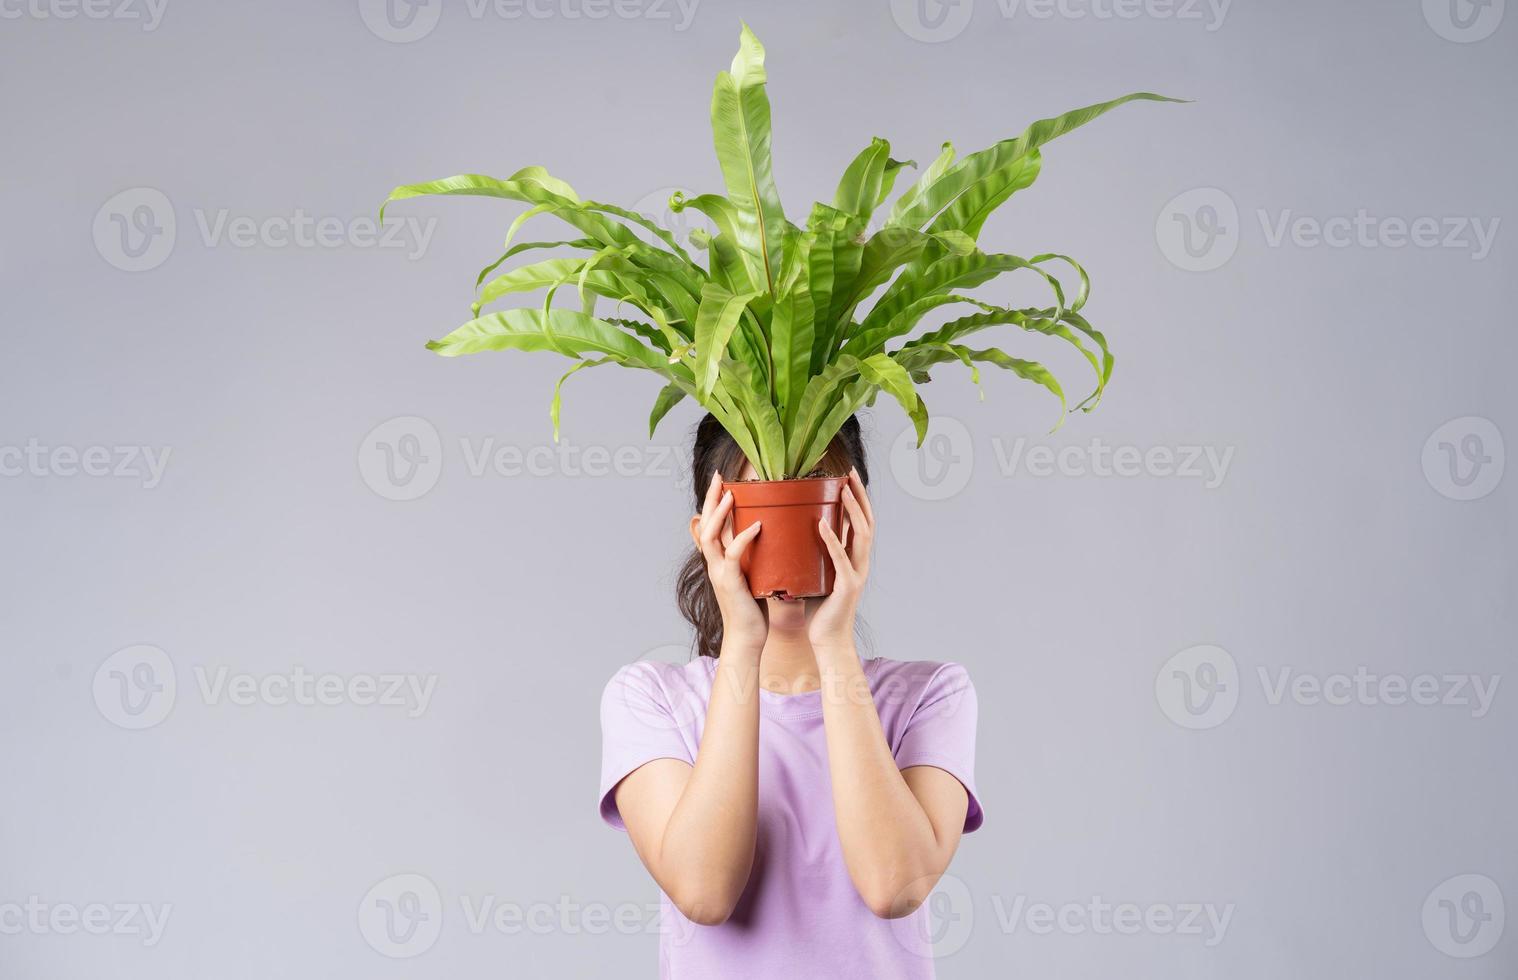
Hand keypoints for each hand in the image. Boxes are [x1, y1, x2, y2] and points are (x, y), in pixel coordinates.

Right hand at [696, 472, 767, 653]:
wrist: (748, 637)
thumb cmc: (754, 608)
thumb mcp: (753, 575)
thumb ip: (754, 556)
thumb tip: (768, 535)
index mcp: (719, 559)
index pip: (710, 524)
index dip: (712, 501)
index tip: (721, 480)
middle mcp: (714, 563)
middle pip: (705, 523)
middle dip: (711, 498)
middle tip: (719, 476)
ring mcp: (719, 572)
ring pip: (711, 536)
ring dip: (720, 513)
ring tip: (731, 494)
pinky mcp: (730, 583)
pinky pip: (732, 555)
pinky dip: (743, 538)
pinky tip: (756, 526)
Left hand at [809, 467, 873, 651]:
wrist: (827, 640)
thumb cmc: (820, 609)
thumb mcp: (818, 575)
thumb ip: (815, 555)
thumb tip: (795, 532)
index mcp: (855, 559)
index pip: (862, 521)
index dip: (858, 498)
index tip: (848, 476)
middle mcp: (861, 563)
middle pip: (867, 521)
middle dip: (860, 496)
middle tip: (850, 473)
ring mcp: (857, 574)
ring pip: (861, 535)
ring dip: (852, 510)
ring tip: (843, 490)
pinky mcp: (847, 586)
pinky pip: (841, 558)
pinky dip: (833, 539)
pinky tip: (823, 524)